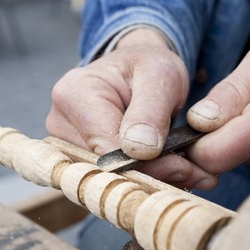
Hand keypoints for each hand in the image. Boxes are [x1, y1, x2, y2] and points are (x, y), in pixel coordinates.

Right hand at [46, 28, 217, 188]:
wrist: (137, 71)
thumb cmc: (148, 68)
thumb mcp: (160, 76)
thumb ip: (151, 111)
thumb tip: (139, 152)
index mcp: (74, 95)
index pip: (107, 148)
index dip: (146, 164)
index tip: (182, 164)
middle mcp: (61, 123)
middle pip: (105, 169)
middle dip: (150, 175)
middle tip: (189, 169)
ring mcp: (66, 143)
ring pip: (109, 180)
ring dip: (148, 180)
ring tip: (179, 166)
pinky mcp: (78, 158)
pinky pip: (110, 181)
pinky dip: (140, 180)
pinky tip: (164, 170)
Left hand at [187, 29, 249, 173]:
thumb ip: (230, 92)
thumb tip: (197, 122)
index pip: (211, 156)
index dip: (192, 142)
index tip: (194, 123)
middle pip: (218, 162)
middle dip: (208, 138)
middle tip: (225, 109)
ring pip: (231, 160)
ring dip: (227, 137)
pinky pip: (246, 159)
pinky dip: (242, 142)